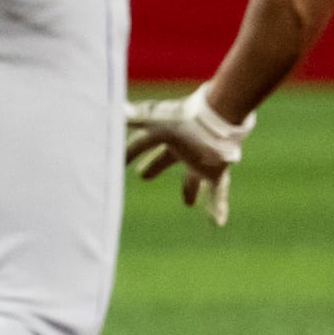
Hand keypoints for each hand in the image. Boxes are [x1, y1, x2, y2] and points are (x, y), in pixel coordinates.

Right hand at [125, 88, 254, 226]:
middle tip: (142, 175)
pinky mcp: (217, 170)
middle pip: (166, 158)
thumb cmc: (185, 116)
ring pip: (194, 178)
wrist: (219, 116)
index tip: (119, 160)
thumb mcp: (154, 119)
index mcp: (167, 133)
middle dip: (155, 166)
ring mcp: (202, 159)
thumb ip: (134, 118)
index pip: (144, 143)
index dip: (130, 151)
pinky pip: (218, 192)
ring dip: (190, 190)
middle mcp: (184, 147)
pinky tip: (217, 223)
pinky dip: (217, 207)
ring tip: (188, 204)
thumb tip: (114, 110)